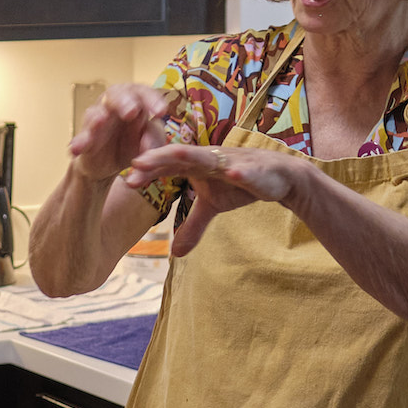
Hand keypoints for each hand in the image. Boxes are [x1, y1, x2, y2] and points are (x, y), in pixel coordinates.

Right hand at [68, 82, 177, 178]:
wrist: (108, 167)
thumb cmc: (131, 146)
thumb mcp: (149, 145)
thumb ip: (153, 141)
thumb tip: (149, 147)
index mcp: (135, 103)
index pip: (143, 92)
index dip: (152, 99)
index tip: (160, 112)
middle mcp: (114, 106)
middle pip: (117, 92)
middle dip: (124, 100)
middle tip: (131, 111)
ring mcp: (97, 121)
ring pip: (95, 112)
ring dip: (98, 116)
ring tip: (100, 121)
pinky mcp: (84, 139)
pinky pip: (80, 138)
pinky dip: (79, 142)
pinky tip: (77, 149)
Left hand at [123, 141, 312, 255]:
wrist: (280, 178)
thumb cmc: (240, 184)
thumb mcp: (213, 207)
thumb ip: (192, 226)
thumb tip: (174, 254)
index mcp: (197, 164)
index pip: (167, 165)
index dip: (148, 171)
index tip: (126, 181)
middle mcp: (210, 158)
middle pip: (180, 155)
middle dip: (159, 158)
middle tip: (136, 163)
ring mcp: (232, 161)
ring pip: (209, 157)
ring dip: (190, 155)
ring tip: (172, 154)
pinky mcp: (256, 168)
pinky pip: (246, 170)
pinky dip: (239, 172)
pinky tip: (232, 174)